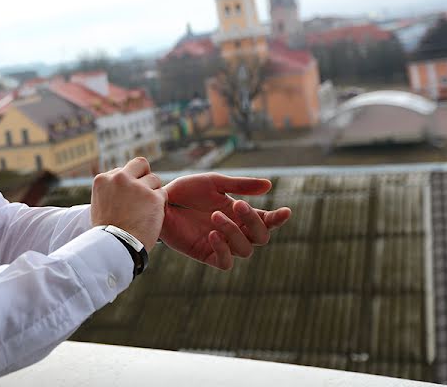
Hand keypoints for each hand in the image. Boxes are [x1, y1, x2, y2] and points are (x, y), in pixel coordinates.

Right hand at [90, 157, 167, 249]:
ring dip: (153, 192)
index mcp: (103, 179)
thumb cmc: (106, 232)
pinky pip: (163, 194)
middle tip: (145, 192)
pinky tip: (153, 216)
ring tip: (147, 209)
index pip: (122, 171)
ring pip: (154, 179)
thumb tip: (120, 189)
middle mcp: (119, 178)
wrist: (114, 246)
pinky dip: (160, 204)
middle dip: (144, 176)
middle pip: (140, 164)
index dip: (128, 183)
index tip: (129, 196)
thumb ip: (110, 191)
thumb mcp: (99, 205)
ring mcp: (137, 187)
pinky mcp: (153, 197)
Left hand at [160, 172, 290, 269]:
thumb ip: (240, 186)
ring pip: (245, 250)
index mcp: (240, 215)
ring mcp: (221, 244)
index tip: (285, 211)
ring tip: (215, 215)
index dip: (278, 219)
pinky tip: (212, 234)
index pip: (266, 221)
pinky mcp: (206, 254)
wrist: (161, 201)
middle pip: (260, 237)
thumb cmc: (187, 191)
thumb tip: (269, 185)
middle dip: (253, 221)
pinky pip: (225, 262)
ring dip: (234, 232)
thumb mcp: (214, 183)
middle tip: (238, 204)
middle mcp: (234, 231)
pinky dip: (223, 250)